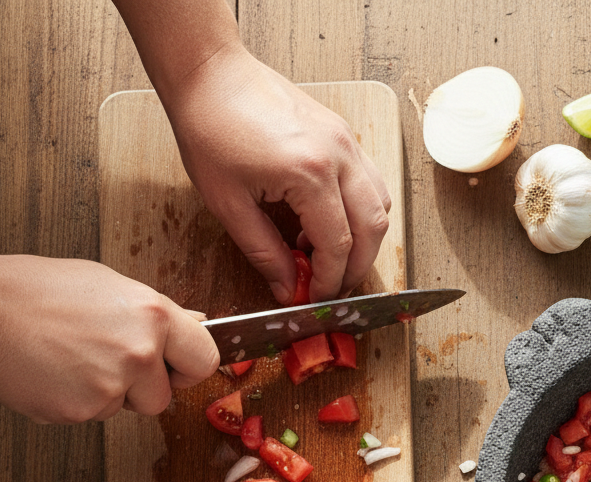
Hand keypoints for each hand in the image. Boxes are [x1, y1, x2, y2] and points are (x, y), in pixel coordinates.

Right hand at [0, 255, 218, 423]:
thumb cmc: (37, 293)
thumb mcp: (109, 286)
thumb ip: (157, 314)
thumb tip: (200, 324)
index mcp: (153, 315)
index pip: (205, 359)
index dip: (190, 367)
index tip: (177, 367)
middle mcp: (139, 351)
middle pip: (166, 396)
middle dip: (145, 388)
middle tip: (110, 360)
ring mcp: (111, 384)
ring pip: (127, 408)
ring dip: (109, 393)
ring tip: (75, 358)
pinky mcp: (83, 410)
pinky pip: (94, 415)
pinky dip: (78, 401)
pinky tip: (57, 372)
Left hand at [162, 46, 390, 303]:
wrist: (210, 72)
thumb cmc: (211, 127)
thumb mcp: (228, 204)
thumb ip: (264, 252)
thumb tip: (288, 288)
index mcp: (309, 172)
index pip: (337, 246)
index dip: (328, 281)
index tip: (314, 299)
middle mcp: (339, 155)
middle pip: (372, 230)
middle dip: (355, 269)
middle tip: (330, 289)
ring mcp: (347, 142)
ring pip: (380, 207)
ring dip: (363, 241)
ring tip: (329, 258)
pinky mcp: (344, 135)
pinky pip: (371, 184)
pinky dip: (360, 213)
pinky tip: (327, 224)